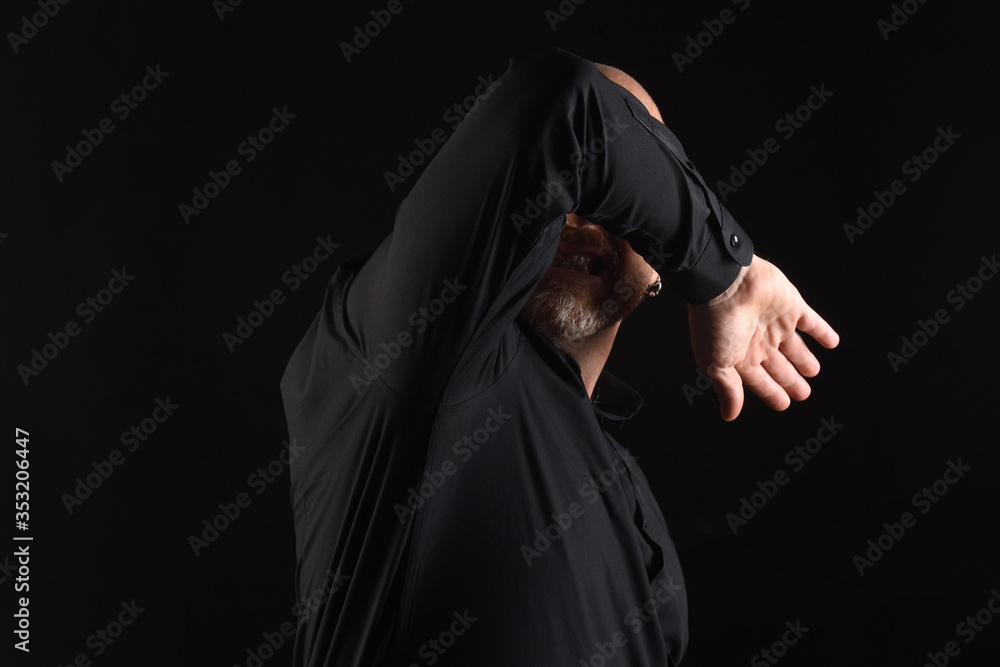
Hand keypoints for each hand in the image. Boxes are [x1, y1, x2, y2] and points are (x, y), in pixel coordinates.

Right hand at [687, 255, 839, 420]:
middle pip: (778, 365)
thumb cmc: (715, 324)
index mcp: (738, 356)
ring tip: (814, 372)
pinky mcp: (792, 306)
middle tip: (803, 394)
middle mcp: (757, 340)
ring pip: (794, 347)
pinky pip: (811, 321)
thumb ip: (727, 389)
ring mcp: (775, 322)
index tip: (783, 404)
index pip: (759, 380)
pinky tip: (832, 342)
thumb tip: (729, 415)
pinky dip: (822, 332)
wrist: (726, 284)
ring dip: (804, 359)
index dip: (771, 392)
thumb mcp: (717, 364)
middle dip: (789, 380)